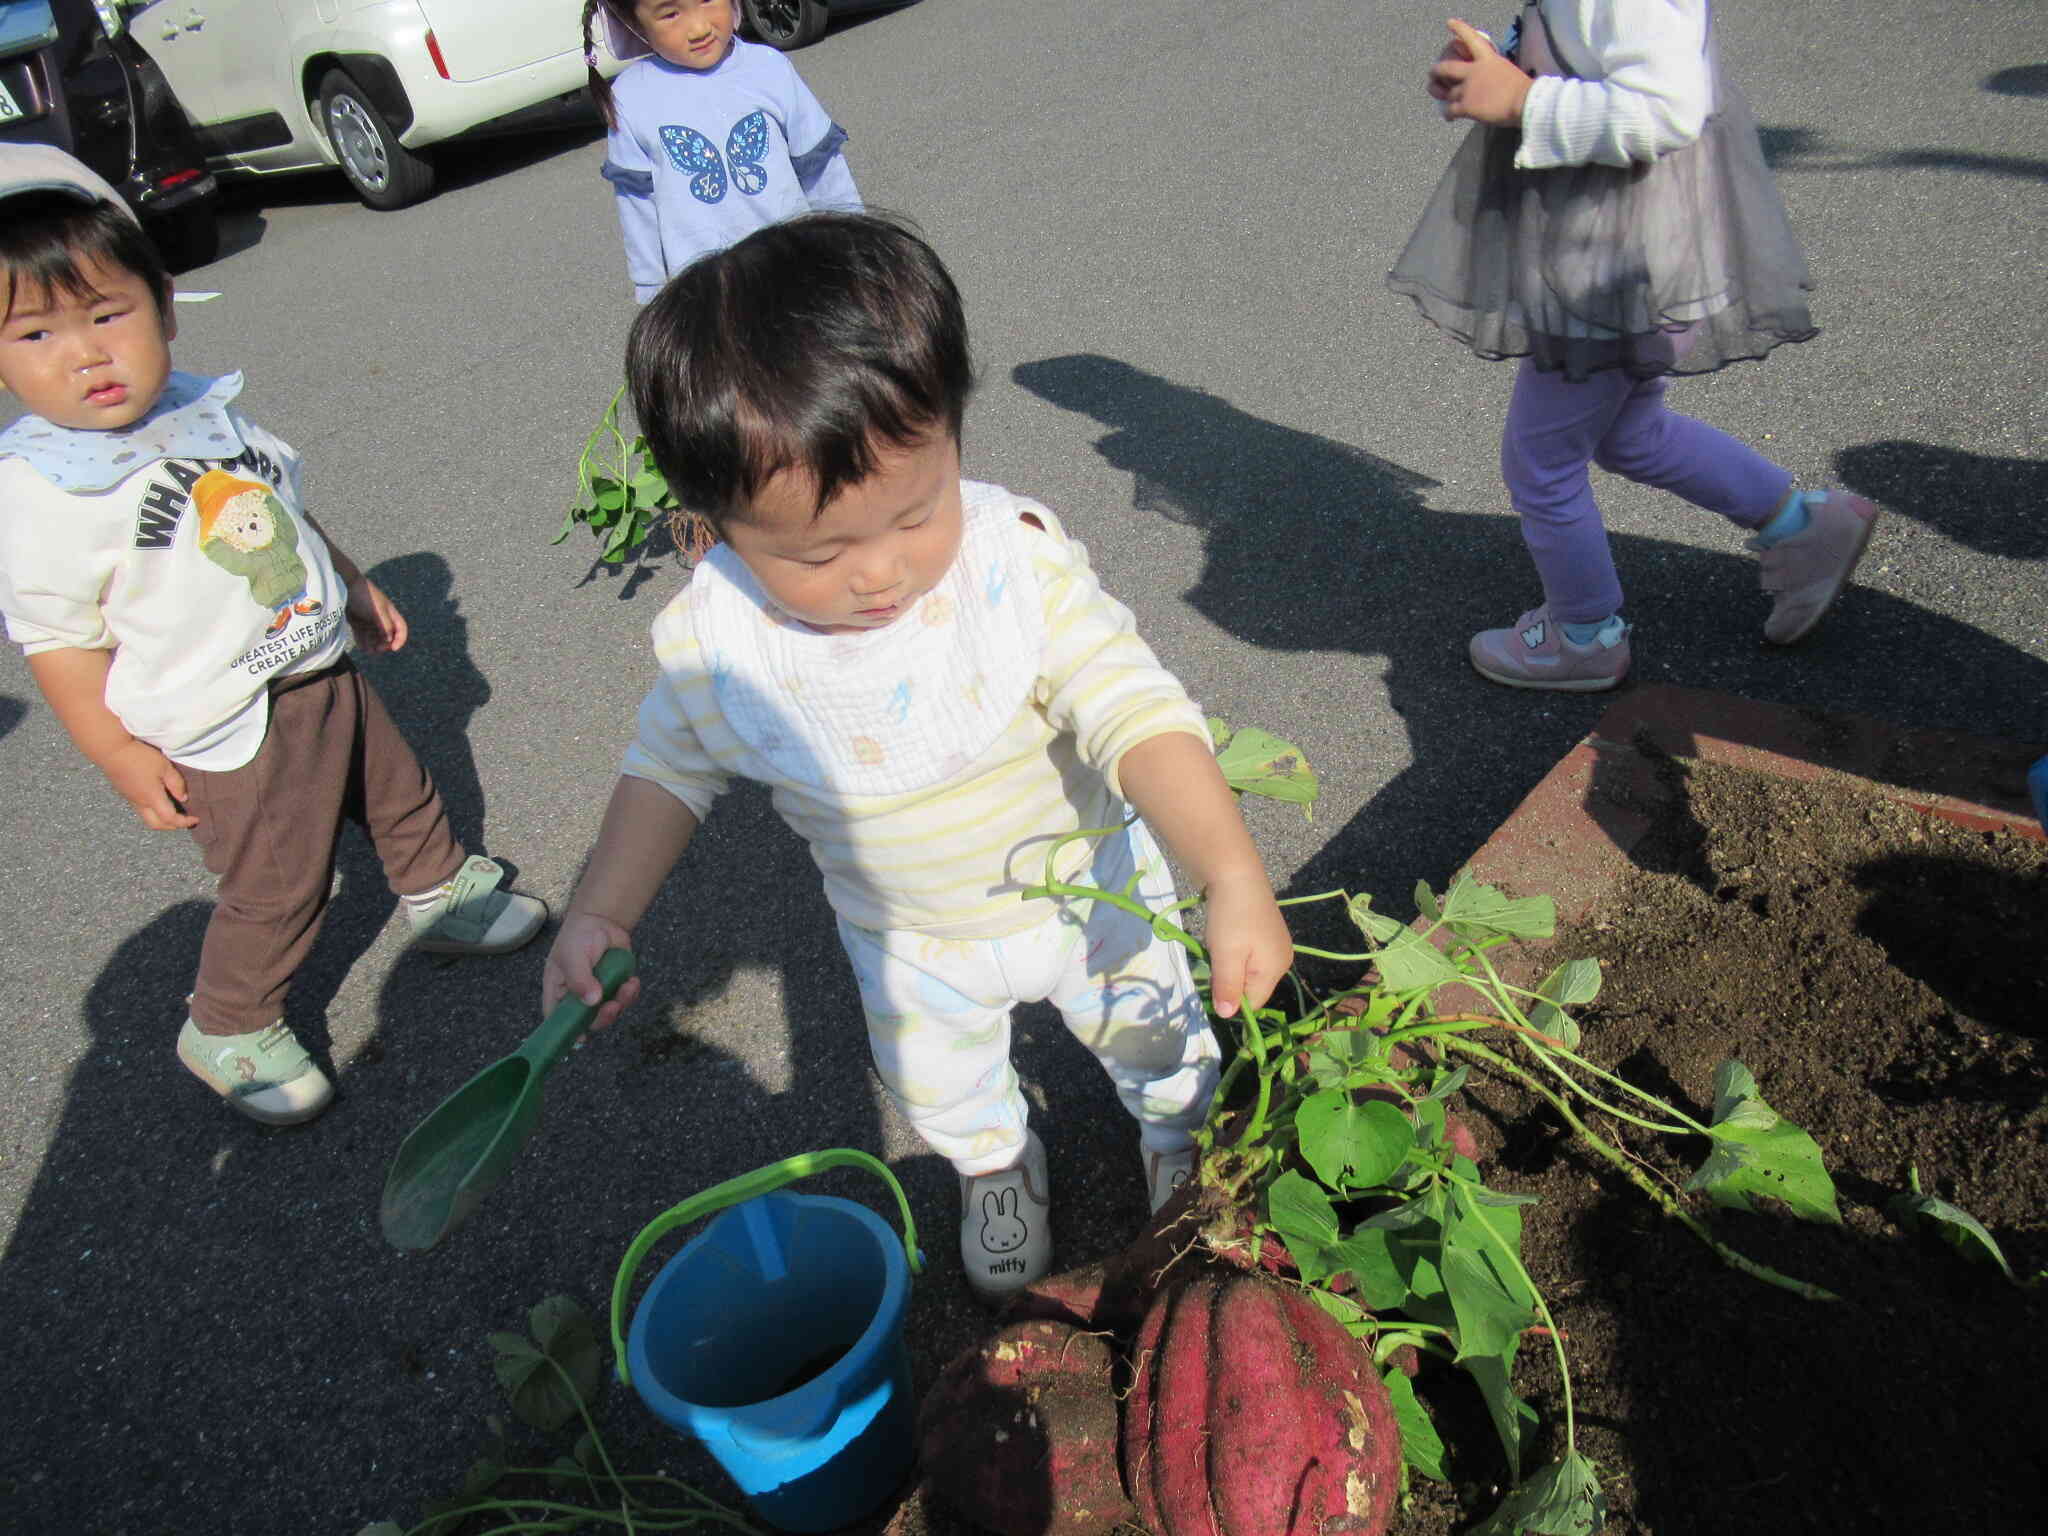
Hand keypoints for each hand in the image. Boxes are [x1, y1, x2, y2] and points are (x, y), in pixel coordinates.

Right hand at [102, 739, 197, 829]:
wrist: (111, 750)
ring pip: (147, 818)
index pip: (169, 819)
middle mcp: (140, 802)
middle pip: (156, 825)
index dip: (184, 822)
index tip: (195, 819)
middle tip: (184, 821)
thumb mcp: (164, 767)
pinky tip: (159, 801)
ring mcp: (130, 799)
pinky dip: (153, 811)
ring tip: (174, 812)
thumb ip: (176, 783)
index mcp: (151, 798)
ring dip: (162, 820)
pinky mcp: (125, 793)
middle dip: (172, 827)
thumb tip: (183, 798)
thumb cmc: (139, 757)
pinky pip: (141, 809)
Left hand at [344, 577, 407, 653]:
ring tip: (367, 650)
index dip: (400, 640)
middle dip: (383, 644)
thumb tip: (389, 640)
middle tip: (377, 649)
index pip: (400, 629)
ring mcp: (368, 619)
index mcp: (390, 613)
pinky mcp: (357, 620)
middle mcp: (381, 617)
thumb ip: (386, 626)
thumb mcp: (378, 612)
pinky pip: (361, 634)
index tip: (393, 648)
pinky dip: (362, 641)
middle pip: (386, 635)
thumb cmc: (365, 596)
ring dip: (372, 644)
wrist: (345, 584)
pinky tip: (361, 646)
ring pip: (373, 636)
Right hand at [543, 910, 641, 1027]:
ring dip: (621, 1004)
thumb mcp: (572, 956)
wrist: (601, 920)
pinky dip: (630, 994)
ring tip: (627, 986)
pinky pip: (624, 1000)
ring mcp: (598, 994)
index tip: (581, 1039)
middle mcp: (577, 997)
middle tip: (613, 1006)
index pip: (557, 1019)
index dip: (567, 1032)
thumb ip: (579, 979)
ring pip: (610, 1012)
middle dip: (603, 1018)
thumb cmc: (578, 937)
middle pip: (588, 1021)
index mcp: (558, 992)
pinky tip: (632, 981)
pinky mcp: (615, 988)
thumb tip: (592, 1001)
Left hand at [1203, 871, 1293, 1020]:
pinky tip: (1225, 932)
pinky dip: (1231, 949)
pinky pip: (1245, 954)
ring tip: (1220, 940)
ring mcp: (1274, 943)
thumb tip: (1227, 1016)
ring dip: (1227, 962)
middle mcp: (1281, 958)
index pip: (1253, 1002)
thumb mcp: (1226, 957)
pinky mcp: (1263, 930)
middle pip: (1250, 986)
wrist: (1234, 872)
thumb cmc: (1231, 917)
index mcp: (1277, 968)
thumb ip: (1227, 988)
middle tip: (1216, 955)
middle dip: (1228, 978)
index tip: (1212, 980)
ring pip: (1245, 969)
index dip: (1231, 998)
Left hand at [1429, 18, 1531, 125]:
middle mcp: (1474, 71)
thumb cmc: (1523, 89)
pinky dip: (1448, 113)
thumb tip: (1492, 83)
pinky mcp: (1466, 105)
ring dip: (1442, 95)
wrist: (1524, 102)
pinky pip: (1450, 110)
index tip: (1450, 23)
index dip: (1460, 29)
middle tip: (1432, 72)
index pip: (1472, 39)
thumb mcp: (1508, 71)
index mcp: (1488, 59)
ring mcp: (1467, 88)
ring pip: (1448, 93)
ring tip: (1439, 96)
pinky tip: (1449, 116)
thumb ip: (1494, 73)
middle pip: (1447, 68)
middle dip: (1437, 70)